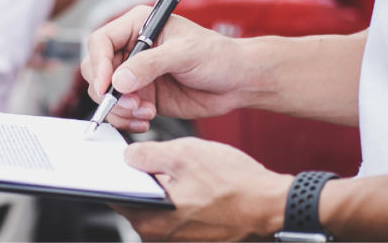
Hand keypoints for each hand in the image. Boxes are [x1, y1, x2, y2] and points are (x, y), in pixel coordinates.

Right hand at [82, 6, 261, 131]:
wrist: (238, 82)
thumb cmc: (219, 56)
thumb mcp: (186, 53)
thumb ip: (152, 64)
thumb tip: (120, 80)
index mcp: (138, 26)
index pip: (101, 42)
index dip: (99, 64)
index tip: (108, 86)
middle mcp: (133, 49)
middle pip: (97, 70)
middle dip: (109, 92)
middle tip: (131, 105)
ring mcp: (136, 75)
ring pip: (106, 94)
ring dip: (119, 109)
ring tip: (144, 114)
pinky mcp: (142, 97)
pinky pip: (121, 111)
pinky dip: (127, 120)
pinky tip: (146, 120)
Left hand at [114, 137, 290, 240]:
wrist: (271, 204)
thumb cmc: (235, 183)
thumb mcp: (185, 153)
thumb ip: (148, 154)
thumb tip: (128, 157)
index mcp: (150, 219)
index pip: (115, 195)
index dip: (118, 172)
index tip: (125, 159)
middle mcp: (159, 236)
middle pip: (136, 200)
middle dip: (145, 178)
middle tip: (166, 161)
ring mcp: (176, 240)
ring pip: (157, 205)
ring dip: (165, 187)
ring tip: (189, 173)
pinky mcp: (192, 238)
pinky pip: (175, 214)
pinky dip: (180, 198)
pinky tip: (198, 185)